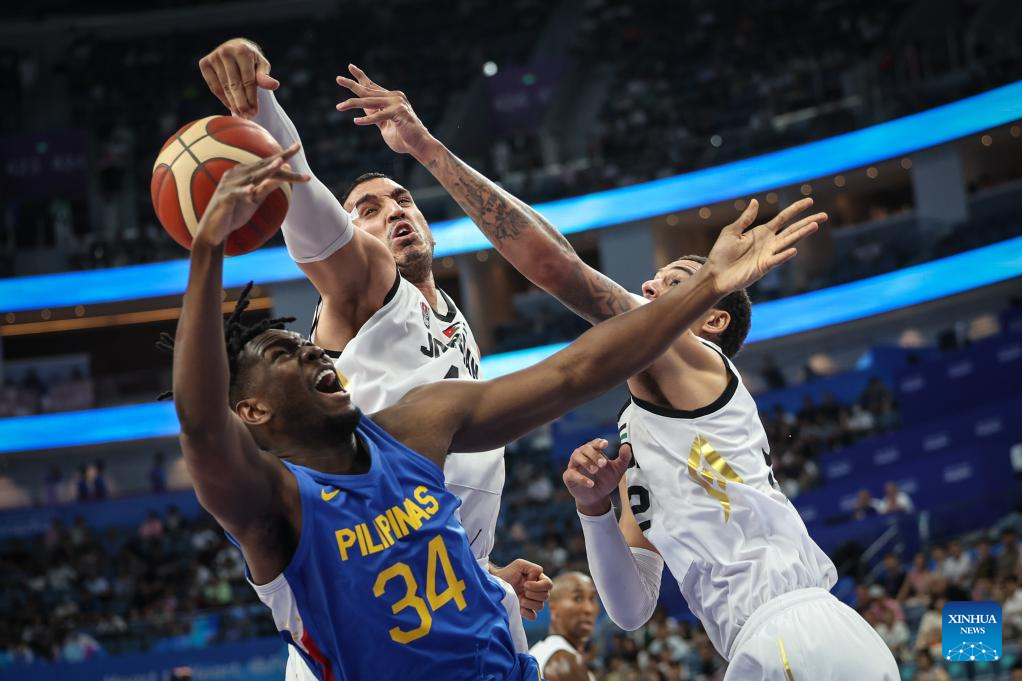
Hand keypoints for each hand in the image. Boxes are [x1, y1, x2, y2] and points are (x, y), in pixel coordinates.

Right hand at [195, 143, 308, 247]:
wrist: (214, 229)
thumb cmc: (235, 211)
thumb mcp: (256, 197)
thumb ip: (269, 185)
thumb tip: (286, 171)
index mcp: (245, 173)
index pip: (267, 162)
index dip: (283, 155)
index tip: (298, 146)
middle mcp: (237, 174)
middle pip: (263, 166)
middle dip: (281, 158)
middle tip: (297, 148)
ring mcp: (229, 185)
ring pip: (251, 177)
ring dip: (266, 170)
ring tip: (279, 164)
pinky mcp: (224, 198)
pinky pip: (236, 193)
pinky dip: (244, 191)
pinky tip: (252, 190)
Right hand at [199, 38, 279, 117]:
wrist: (234, 48)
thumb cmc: (252, 60)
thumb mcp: (261, 65)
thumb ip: (265, 76)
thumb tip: (274, 85)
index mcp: (242, 50)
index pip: (248, 80)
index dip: (252, 98)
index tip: (255, 111)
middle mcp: (226, 51)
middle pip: (235, 85)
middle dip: (242, 103)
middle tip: (248, 116)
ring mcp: (213, 57)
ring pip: (224, 88)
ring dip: (233, 104)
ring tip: (242, 114)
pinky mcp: (204, 63)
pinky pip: (214, 87)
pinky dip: (223, 99)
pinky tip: (231, 107)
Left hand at [335, 64, 434, 157]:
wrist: (419, 145)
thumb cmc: (403, 137)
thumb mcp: (384, 124)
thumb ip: (375, 115)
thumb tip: (363, 108)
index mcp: (391, 98)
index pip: (373, 86)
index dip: (361, 76)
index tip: (350, 67)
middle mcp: (394, 97)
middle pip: (368, 91)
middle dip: (351, 85)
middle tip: (338, 79)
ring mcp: (397, 103)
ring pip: (370, 102)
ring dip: (353, 104)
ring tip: (339, 106)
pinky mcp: (399, 112)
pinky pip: (379, 115)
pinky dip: (367, 119)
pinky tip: (356, 121)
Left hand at [490, 558, 552, 620]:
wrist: (496, 584)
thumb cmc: (507, 573)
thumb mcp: (520, 564)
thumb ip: (533, 568)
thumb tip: (537, 578)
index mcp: (539, 580)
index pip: (548, 585)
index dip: (538, 586)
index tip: (525, 583)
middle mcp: (538, 591)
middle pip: (546, 596)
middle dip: (533, 593)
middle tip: (522, 590)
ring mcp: (532, 602)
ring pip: (540, 606)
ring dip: (529, 602)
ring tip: (520, 599)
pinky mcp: (526, 611)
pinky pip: (533, 616)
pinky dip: (527, 612)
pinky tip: (520, 607)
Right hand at [563, 439, 631, 514]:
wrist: (598, 498)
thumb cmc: (606, 480)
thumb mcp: (618, 471)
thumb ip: (623, 458)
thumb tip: (626, 446)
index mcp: (593, 451)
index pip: (594, 443)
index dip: (599, 443)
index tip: (605, 444)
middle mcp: (582, 455)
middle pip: (585, 448)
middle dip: (594, 455)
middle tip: (603, 464)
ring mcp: (574, 465)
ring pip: (575, 457)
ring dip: (586, 462)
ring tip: (595, 470)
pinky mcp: (569, 477)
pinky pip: (571, 474)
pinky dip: (581, 478)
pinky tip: (591, 483)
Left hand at [704, 198, 825, 296]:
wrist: (715, 273)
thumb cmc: (722, 253)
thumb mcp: (732, 231)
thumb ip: (746, 218)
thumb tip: (756, 202)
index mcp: (762, 232)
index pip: (784, 218)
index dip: (796, 209)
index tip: (810, 201)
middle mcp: (769, 242)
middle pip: (792, 229)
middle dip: (808, 222)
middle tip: (824, 215)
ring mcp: (768, 254)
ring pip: (789, 242)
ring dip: (801, 234)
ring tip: (815, 226)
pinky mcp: (763, 266)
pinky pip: (776, 259)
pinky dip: (785, 255)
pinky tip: (794, 250)